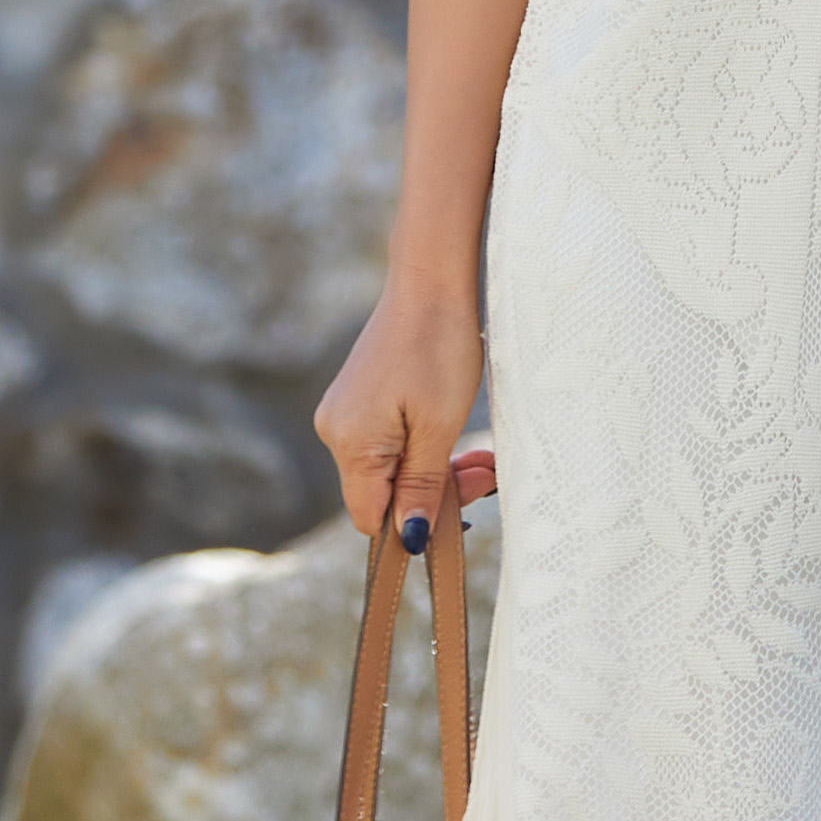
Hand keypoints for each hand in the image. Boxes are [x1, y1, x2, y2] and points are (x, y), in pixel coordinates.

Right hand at [315, 267, 484, 543]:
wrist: (430, 280)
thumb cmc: (438, 347)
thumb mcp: (439, 427)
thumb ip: (421, 487)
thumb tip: (410, 540)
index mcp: (350, 443)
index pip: (370, 518)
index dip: (412, 527)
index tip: (462, 516)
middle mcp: (335, 431)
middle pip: (381, 494)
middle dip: (434, 495)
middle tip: (484, 475)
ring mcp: (345, 413)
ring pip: (390, 469)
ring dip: (436, 470)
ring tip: (481, 457)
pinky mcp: (359, 399)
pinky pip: (389, 443)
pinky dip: (423, 446)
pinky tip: (455, 436)